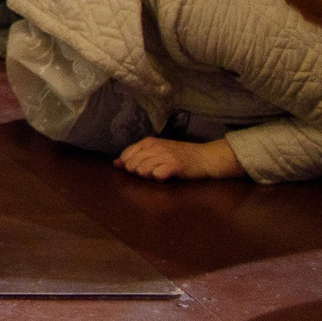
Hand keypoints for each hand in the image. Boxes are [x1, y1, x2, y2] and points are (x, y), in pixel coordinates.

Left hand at [117, 135, 246, 181]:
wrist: (206, 157)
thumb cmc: (181, 156)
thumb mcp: (157, 151)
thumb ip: (137, 156)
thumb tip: (115, 163)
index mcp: (148, 142)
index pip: (126, 156)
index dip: (130, 166)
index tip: (143, 168)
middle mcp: (154, 146)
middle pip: (132, 165)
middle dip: (140, 173)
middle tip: (155, 171)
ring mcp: (164, 155)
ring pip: (143, 171)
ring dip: (150, 176)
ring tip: (162, 173)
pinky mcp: (174, 165)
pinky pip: (157, 175)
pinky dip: (160, 179)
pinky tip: (168, 176)